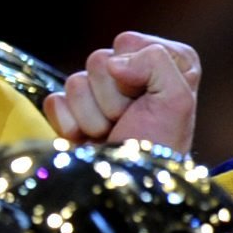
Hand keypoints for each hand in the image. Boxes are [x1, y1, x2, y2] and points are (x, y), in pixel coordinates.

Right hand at [44, 32, 200, 152]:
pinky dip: (70, 124)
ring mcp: (95, 93)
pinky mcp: (67, 112)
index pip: (130, 42)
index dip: (138, 71)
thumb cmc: (160, 147)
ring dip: (94, 116)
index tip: (152, 100)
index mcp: (163, 63)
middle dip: (114, 97)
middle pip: (99, 60)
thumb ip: (157, 63)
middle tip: (129, 120)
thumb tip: (112, 62)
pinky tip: (86, 139)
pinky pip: (55, 101)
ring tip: (111, 133)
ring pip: (75, 81)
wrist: (128, 190)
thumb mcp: (177, 101)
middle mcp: (129, 73)